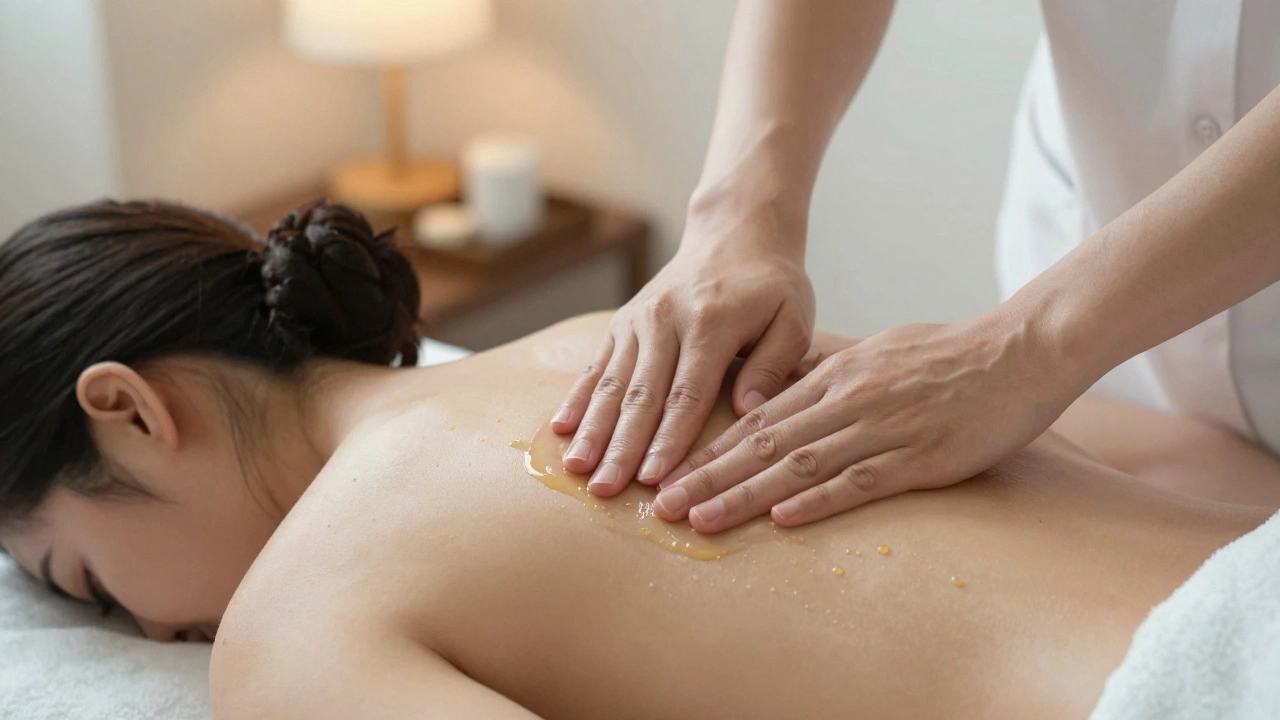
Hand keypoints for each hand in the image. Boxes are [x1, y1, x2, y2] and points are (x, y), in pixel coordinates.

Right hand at [551, 225, 815, 496]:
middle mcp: (666, 321)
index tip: (655, 478)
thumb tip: (749, 411)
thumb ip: (775, 364)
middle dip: (621, 447)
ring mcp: (639, 320)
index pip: (687, 394)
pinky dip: (578, 398)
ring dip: (592, 430)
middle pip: (641, 395)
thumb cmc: (770, 284)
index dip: (669, 439)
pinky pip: (597, 365)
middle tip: (605, 490)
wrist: (735, 231)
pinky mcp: (622, 321)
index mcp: (711, 323)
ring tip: (576, 469)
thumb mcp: (793, 317)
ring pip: (612, 384)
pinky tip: (561, 429)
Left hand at [651, 310, 1083, 532]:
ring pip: (799, 465)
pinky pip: (861, 481)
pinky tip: (782, 518)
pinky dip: (818, 500)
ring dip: (743, 495)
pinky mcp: (921, 456)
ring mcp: (883, 427)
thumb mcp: (876, 352)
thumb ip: (828, 374)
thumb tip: (784, 391)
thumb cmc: (949, 354)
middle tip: (661, 507)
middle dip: (706, 477)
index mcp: (834, 375)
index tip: (670, 474)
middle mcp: (847, 399)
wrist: (1021, 349)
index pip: (757, 419)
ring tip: (699, 519)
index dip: (709, 450)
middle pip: (763, 444)